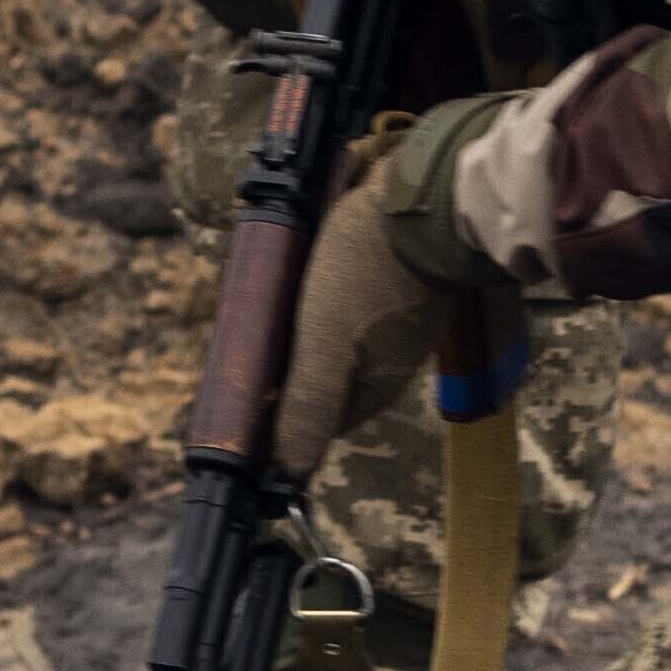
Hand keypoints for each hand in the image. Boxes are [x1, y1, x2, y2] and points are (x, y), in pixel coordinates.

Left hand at [266, 170, 482, 481]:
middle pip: (331, 382)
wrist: (425, 197)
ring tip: (271, 312)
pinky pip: (356, 306)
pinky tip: (309, 280)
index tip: (245, 404)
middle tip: (250, 352)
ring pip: (343, 343)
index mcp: (375, 385)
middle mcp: (392, 360)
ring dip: (308, 335)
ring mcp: (402, 321)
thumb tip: (289, 474)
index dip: (282, 421)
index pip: (320, 423)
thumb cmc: (370, 272)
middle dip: (292, 374)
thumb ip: (309, 405)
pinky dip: (328, 302)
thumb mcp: (326, 343)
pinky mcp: (403, 282)